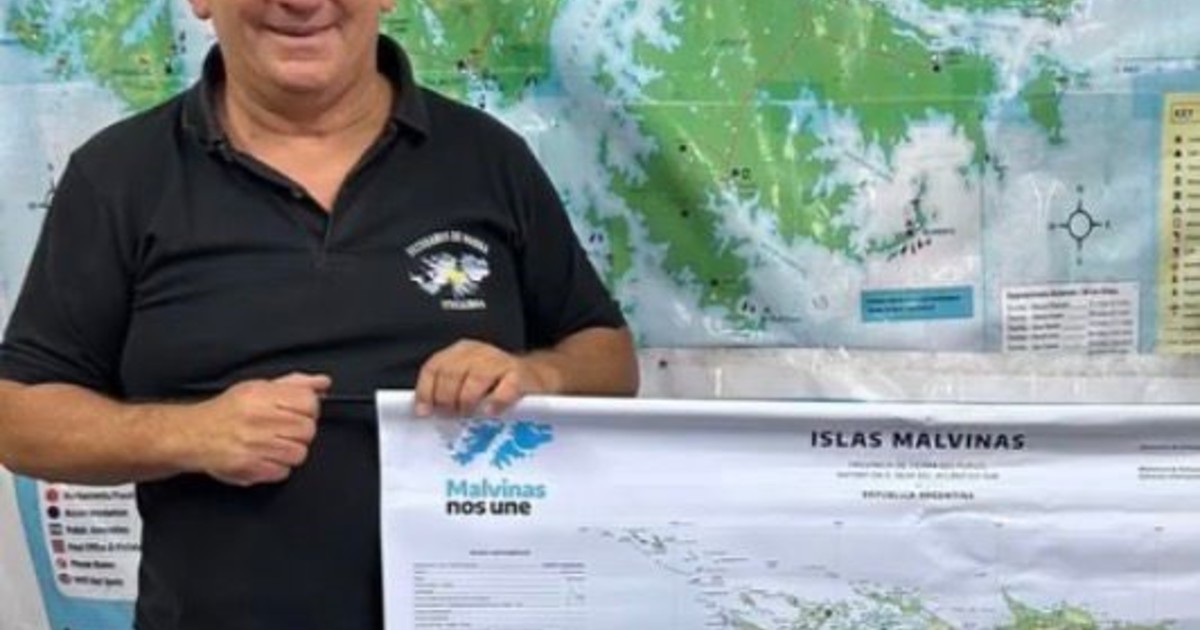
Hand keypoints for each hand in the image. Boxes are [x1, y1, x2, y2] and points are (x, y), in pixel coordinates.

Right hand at [184, 372, 330, 485]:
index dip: (309, 409)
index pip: (308, 402)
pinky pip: (283, 472)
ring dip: (290, 451)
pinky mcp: (250, 468)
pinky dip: (278, 468)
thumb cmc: (228, 411)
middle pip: (307, 430)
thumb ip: (294, 384)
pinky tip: (265, 458)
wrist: (193, 435)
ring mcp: (254, 445)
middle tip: (284, 430)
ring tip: (274, 445)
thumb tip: (323, 383)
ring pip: (299, 453)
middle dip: (300, 431)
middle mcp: (258, 419)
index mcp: (261, 396)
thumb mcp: (259, 388)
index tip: (300, 412)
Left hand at [414, 340, 554, 416]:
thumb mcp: (468, 382)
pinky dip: (495, 402)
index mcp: (460, 352)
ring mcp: (499, 361)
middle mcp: (477, 352)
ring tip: (469, 414)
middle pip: (452, 373)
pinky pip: (504, 388)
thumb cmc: (497, 385)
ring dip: (467, 401)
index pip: (434, 366)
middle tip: (451, 416)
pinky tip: (490, 412)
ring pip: (475, 378)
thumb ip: (447, 392)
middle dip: (446, 399)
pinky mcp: (519, 374)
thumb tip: (424, 412)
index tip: (425, 412)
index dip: (426, 391)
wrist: (537, 377)